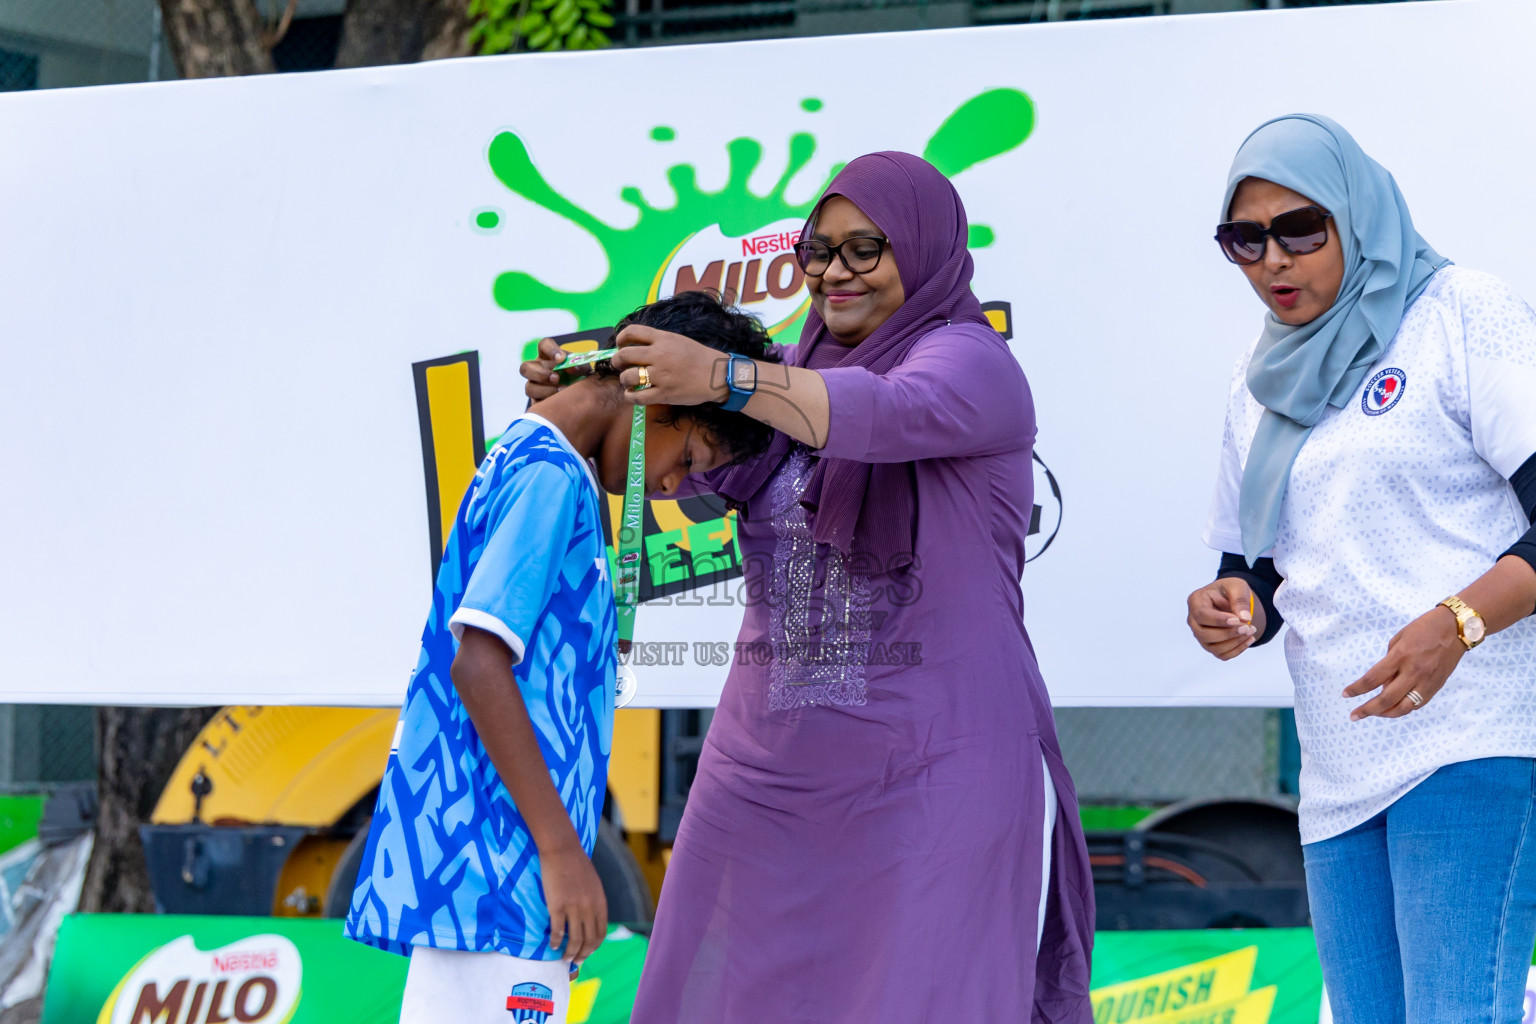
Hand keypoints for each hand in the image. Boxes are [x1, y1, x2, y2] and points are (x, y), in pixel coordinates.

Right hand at [521, 337, 579, 402]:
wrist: (582, 398)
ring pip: (529, 387)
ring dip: (545, 390)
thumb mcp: (583, 370)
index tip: (561, 358)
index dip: (550, 350)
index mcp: (548, 356)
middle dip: (540, 373)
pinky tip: (559, 401)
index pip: (544, 345)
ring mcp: (535, 386)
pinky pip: (536, 403)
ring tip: (561, 391)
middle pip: (525, 367)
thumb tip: (574, 367)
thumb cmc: (580, 379)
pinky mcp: (537, 402)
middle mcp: (537, 369)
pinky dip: (547, 401)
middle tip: (557, 378)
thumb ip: (580, 365)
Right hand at [541, 843, 607, 963]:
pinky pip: (558, 931)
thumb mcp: (593, 884)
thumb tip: (591, 918)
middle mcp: (589, 908)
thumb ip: (594, 902)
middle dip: (582, 954)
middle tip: (575, 960)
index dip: (593, 947)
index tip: (586, 953)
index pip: (600, 933)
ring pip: (574, 940)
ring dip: (569, 953)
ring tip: (564, 957)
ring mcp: (574, 908)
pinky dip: (556, 942)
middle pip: (589, 941)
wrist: (562, 849)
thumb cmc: (576, 864)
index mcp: (600, 903)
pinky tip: (553, 945)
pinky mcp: (557, 906)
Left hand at [610, 324, 730, 405]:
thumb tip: (636, 347)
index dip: (621, 338)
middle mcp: (659, 355)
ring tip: (629, 381)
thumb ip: (658, 341)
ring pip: (628, 377)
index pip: (632, 332)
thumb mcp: (678, 340)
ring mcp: (660, 375)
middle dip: (617, 361)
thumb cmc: (699, 357)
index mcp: (663, 339)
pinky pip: (638, 398)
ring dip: (624, 380)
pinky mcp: (664, 394)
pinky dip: (630, 397)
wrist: (718, 375)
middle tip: (619, 366)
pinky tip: (632, 395)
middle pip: (624, 355)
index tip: (620, 345)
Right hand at [1186, 577, 1261, 660]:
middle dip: (1227, 633)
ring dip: (1234, 642)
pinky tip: (1249, 639)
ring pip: (1212, 647)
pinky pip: (1221, 655)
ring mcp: (1200, 634)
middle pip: (1203, 634)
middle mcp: (1193, 620)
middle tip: (1248, 627)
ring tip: (1251, 631)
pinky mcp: (1210, 645)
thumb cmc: (1229, 591)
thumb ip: (1240, 600)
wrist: (1229, 600)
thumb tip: (1245, 618)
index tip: (1237, 620)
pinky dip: (1237, 650)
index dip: (1218, 620)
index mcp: (1196, 601)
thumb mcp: (1237, 586)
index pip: (1202, 615)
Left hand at [1343, 606, 1463, 720]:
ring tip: (1373, 714)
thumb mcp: (1399, 639)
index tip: (1346, 694)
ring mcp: (1426, 682)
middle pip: (1386, 699)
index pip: (1373, 679)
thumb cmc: (1424, 629)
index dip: (1357, 689)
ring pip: (1403, 708)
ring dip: (1385, 714)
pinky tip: (1393, 708)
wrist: (1456, 628)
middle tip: (1354, 715)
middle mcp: (1414, 672)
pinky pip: (1417, 704)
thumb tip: (1382, 685)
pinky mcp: (1436, 687)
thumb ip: (1388, 662)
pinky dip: (1403, 708)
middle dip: (1367, 710)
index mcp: (1401, 656)